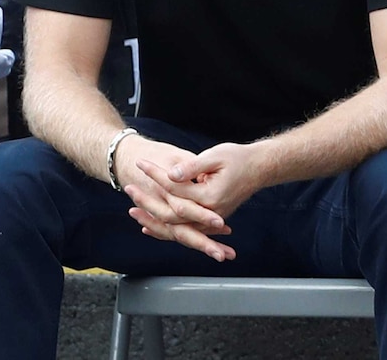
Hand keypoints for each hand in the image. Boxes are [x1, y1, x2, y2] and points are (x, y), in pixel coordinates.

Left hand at [127, 140, 270, 259]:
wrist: (259, 168)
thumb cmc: (237, 158)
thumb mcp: (214, 156)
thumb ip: (191, 167)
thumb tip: (170, 175)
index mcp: (209, 197)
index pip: (174, 188)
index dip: (155, 174)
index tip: (141, 163)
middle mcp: (210, 214)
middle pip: (171, 214)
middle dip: (148, 201)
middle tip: (128, 188)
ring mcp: (210, 220)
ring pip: (177, 228)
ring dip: (154, 220)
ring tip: (133, 211)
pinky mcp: (209, 220)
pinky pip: (185, 229)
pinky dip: (167, 228)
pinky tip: (151, 225)